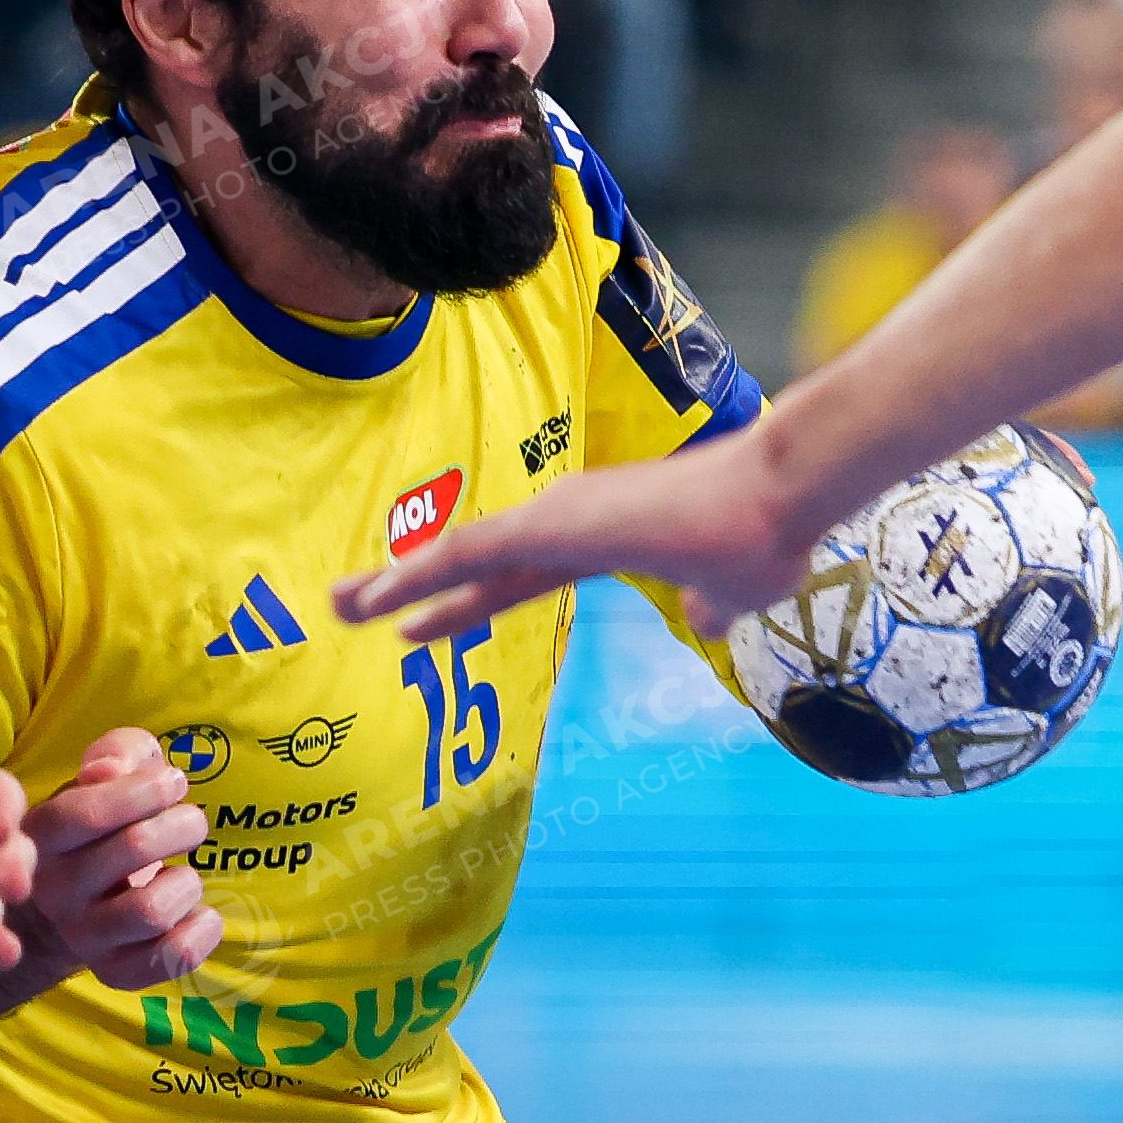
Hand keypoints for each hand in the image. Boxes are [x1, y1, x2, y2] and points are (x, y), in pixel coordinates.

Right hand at [0, 728, 224, 1021]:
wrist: (80, 901)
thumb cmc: (106, 821)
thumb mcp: (107, 772)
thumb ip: (115, 753)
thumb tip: (106, 771)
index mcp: (41, 835)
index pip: (84, 813)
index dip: (140, 792)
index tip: (174, 782)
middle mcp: (54, 890)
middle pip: (133, 850)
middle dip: (181, 825)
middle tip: (191, 820)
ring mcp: (83, 936)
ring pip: (151, 911)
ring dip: (187, 882)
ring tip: (184, 872)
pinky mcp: (115, 972)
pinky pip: (168, 959)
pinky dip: (200, 932)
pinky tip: (200, 913)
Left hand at [332, 419, 814, 641]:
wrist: (783, 498)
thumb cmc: (764, 536)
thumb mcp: (729, 592)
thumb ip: (707, 606)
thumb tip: (706, 618)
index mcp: (596, 543)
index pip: (511, 576)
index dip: (462, 602)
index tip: (415, 624)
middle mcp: (564, 523)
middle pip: (467, 565)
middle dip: (408, 590)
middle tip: (348, 608)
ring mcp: (556, 520)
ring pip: (455, 556)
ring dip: (396, 582)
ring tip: (340, 607)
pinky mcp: (555, 524)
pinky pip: (471, 554)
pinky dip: (422, 575)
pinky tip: (382, 598)